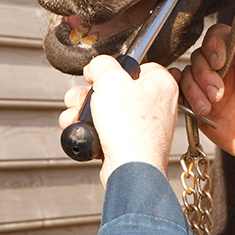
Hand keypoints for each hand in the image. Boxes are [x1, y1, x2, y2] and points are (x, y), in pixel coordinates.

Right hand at [60, 56, 178, 186]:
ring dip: (85, 112)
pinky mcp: (131, 144)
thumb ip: (101, 64)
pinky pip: (108, 130)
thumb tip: (96, 68)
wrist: (129, 170)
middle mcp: (157, 105)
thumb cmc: (130, 129)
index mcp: (161, 84)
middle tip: (80, 97)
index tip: (101, 75)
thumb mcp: (110, 79)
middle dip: (90, 94)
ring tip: (73, 116)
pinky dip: (92, 130)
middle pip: (116, 89)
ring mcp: (144, 126)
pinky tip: (80, 130)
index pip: (138, 66)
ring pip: (108, 110)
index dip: (115, 69)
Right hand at [178, 24, 234, 183]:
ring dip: (194, 88)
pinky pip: (183, 95)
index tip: (218, 62)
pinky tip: (195, 105)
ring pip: (189, 74)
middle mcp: (226, 70)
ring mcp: (212, 88)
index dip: (214, 44)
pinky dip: (183, 96)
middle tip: (218, 92)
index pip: (221, 36)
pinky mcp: (203, 107)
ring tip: (209, 105)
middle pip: (200, 55)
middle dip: (204, 72)